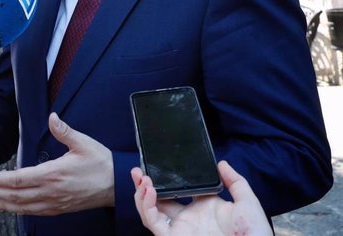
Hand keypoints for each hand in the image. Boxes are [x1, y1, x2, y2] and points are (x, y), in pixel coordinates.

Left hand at [0, 112, 114, 215]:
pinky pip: (34, 212)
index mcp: (53, 173)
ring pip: (23, 206)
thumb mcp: (83, 142)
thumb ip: (64, 131)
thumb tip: (52, 117)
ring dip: (3, 204)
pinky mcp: (58, 208)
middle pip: (16, 195)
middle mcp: (51, 191)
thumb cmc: (100, 162)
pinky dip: (18, 210)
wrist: (116, 184)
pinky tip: (10, 208)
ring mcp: (54, 202)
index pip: (19, 179)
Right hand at [131, 160, 271, 235]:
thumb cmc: (254, 234)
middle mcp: (187, 218)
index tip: (156, 165)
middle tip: (137, 170)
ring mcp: (179, 229)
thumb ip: (235, 182)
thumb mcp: (247, 202)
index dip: (164, 179)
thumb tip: (221, 163)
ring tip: (142, 178)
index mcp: (202, 208)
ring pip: (150, 212)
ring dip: (141, 195)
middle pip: (157, 201)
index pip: (176, 191)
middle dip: (143, 185)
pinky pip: (153, 223)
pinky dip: (147, 207)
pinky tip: (149, 191)